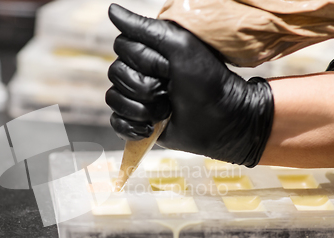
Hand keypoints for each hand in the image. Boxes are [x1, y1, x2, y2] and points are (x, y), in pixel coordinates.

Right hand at [106, 4, 274, 166]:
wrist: (221, 121)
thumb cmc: (207, 81)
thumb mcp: (180, 45)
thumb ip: (146, 27)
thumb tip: (112, 10)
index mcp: (148, 51)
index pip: (121, 47)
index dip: (144, 60)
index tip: (169, 67)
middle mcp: (139, 72)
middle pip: (115, 74)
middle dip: (145, 87)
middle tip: (169, 91)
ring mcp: (137, 98)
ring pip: (114, 99)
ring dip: (142, 109)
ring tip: (165, 111)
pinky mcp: (136, 122)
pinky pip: (116, 123)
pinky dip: (131, 128)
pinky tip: (150, 128)